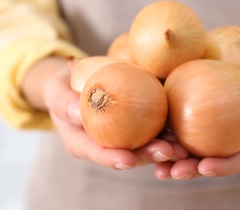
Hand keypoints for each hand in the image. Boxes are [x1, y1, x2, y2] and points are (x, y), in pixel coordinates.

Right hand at [42, 60, 187, 169]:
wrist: (73, 79)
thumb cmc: (61, 87)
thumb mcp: (56, 92)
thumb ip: (64, 102)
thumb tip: (77, 111)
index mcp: (82, 143)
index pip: (98, 154)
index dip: (113, 158)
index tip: (128, 159)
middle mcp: (104, 144)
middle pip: (127, 155)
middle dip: (148, 156)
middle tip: (167, 153)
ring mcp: (121, 136)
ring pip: (144, 146)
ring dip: (164, 148)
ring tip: (182, 147)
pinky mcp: (134, 123)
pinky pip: (152, 128)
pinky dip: (167, 130)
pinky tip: (184, 127)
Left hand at [154, 66, 239, 179]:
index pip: (236, 160)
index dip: (221, 167)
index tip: (206, 167)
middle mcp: (226, 142)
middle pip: (207, 161)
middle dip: (188, 170)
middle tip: (172, 172)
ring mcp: (210, 131)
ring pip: (189, 148)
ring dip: (171, 158)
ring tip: (155, 164)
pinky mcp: (195, 114)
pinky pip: (179, 122)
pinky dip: (166, 131)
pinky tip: (151, 132)